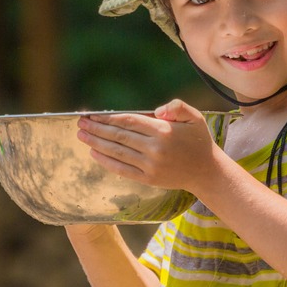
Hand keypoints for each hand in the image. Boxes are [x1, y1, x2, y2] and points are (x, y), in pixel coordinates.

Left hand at [76, 99, 216, 190]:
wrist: (206, 172)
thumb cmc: (198, 141)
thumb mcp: (195, 117)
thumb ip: (177, 107)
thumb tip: (157, 110)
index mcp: (163, 131)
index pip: (129, 122)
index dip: (108, 118)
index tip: (93, 114)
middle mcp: (155, 149)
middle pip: (118, 136)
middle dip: (96, 128)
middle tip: (80, 122)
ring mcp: (150, 166)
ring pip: (117, 152)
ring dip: (96, 143)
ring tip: (81, 135)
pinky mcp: (148, 179)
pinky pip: (122, 169)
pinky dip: (106, 161)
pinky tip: (94, 154)